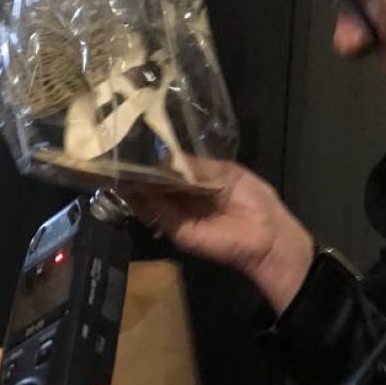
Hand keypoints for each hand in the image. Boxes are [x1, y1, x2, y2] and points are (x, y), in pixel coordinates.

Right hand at [128, 158, 314, 312]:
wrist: (269, 237)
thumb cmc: (256, 201)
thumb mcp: (227, 172)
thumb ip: (196, 166)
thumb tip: (165, 156)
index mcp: (198, 183)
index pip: (169, 170)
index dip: (155, 161)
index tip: (135, 147)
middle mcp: (184, 199)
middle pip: (155, 184)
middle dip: (140, 172)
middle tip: (118, 158)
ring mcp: (178, 216)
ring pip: (150, 199)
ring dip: (135, 186)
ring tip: (116, 169)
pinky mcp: (177, 231)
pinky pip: (156, 215)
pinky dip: (142, 202)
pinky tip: (131, 186)